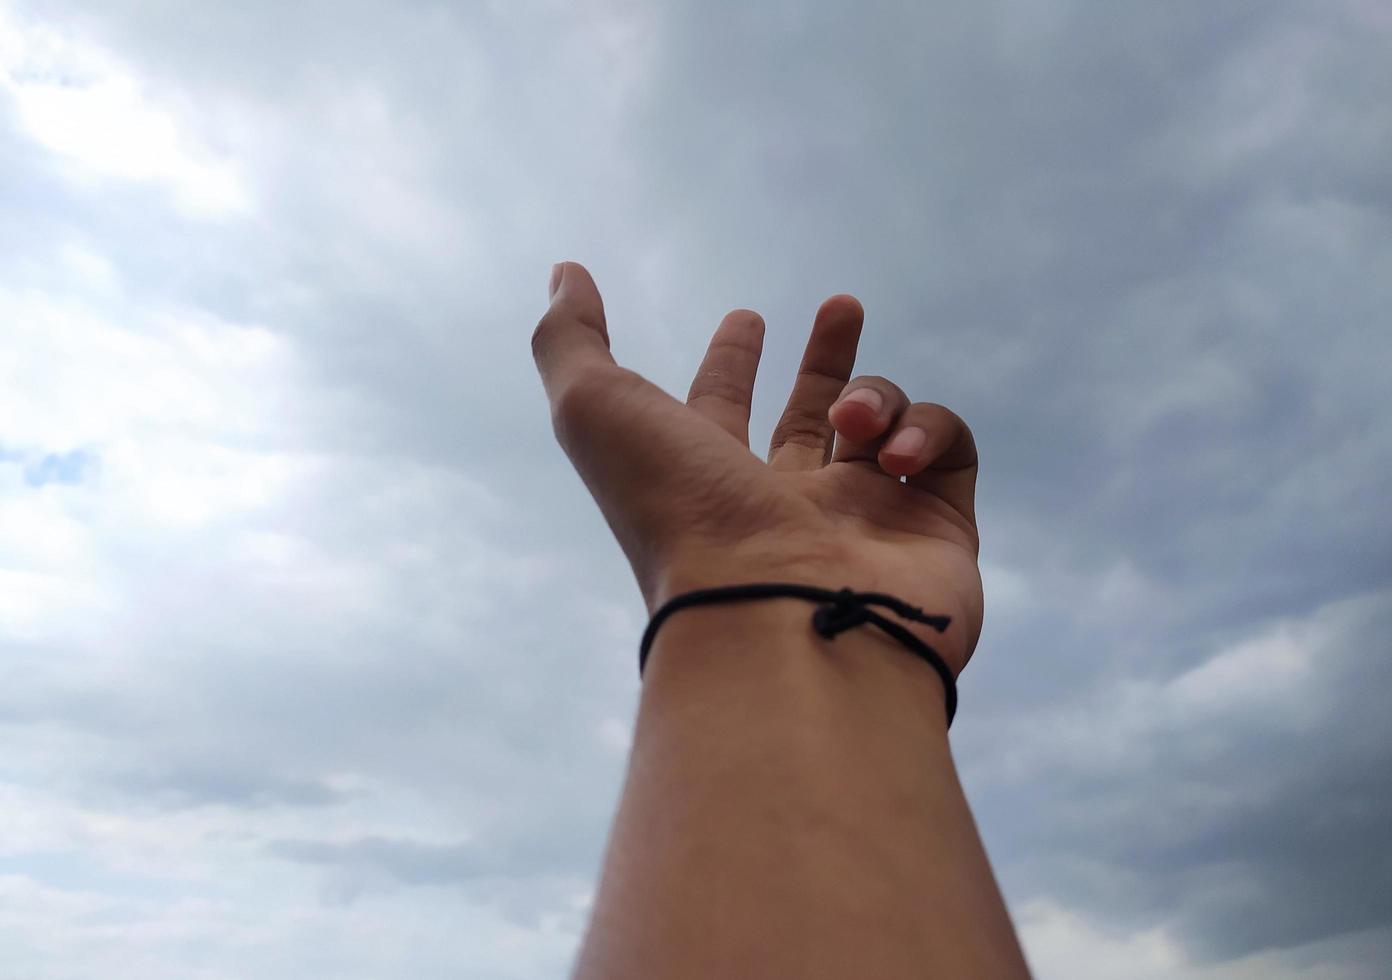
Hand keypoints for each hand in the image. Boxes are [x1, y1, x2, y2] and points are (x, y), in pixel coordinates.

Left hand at [531, 262, 981, 673]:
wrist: (777, 618)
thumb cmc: (680, 514)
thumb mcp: (596, 411)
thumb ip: (570, 339)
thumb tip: (566, 273)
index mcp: (711, 480)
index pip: (722, 410)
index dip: (729, 361)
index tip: (745, 318)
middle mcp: (785, 503)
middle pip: (811, 417)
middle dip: (825, 357)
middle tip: (840, 306)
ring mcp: (863, 519)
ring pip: (882, 423)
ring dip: (870, 394)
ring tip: (854, 421)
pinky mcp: (937, 530)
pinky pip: (949, 451)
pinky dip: (929, 429)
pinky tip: (894, 455)